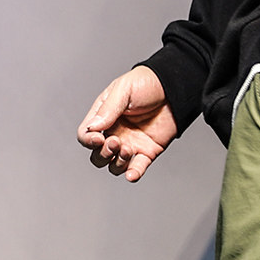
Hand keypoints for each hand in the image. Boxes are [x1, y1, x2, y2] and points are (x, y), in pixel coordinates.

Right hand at [77, 66, 177, 182]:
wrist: (173, 89)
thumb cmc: (146, 83)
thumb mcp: (123, 90)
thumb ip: (108, 110)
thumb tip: (93, 128)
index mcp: (103, 117)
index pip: (86, 135)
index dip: (88, 140)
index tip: (99, 137)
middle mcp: (114, 133)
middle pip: (98, 156)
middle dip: (103, 154)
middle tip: (116, 142)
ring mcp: (130, 144)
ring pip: (114, 166)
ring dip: (117, 163)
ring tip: (127, 149)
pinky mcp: (147, 152)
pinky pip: (137, 169)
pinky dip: (133, 175)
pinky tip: (131, 175)